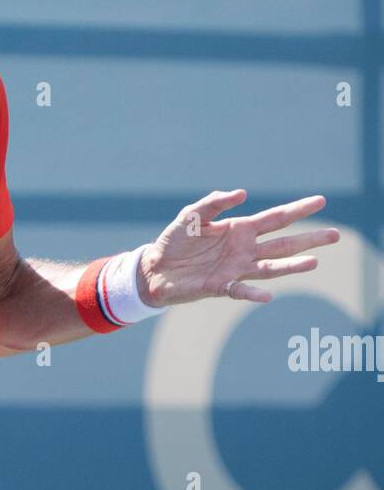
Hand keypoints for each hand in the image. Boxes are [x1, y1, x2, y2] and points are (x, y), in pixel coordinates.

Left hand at [138, 190, 339, 307]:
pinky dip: (254, 293)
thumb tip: (243, 194)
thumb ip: (215, 202)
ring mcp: (235, 269)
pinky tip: (268, 296)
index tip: (321, 201)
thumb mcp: (193, 214)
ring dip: (292, 266)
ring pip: (270, 267)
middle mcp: (244, 249)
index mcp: (240, 229)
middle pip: (283, 243)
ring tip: (314, 262)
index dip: (298, 209)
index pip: (276, 218)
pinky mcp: (220, 286)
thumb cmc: (175, 240)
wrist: (155, 269)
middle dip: (308, 239)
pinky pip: (241, 290)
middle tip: (335, 236)